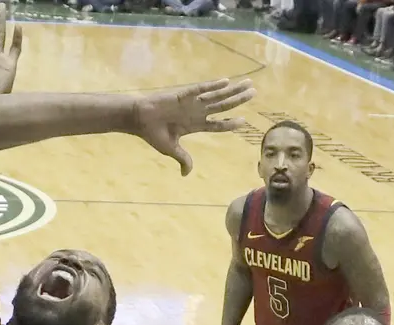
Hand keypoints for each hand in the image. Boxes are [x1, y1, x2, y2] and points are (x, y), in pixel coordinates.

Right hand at [131, 78, 254, 176]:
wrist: (138, 119)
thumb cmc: (152, 133)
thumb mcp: (170, 149)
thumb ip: (182, 158)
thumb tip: (186, 174)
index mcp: (193, 125)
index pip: (216, 124)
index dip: (230, 123)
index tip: (243, 121)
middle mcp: (196, 112)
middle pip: (223, 106)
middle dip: (238, 100)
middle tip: (254, 92)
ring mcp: (191, 102)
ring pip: (217, 95)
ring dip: (232, 90)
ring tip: (248, 84)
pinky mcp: (183, 94)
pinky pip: (200, 89)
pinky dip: (212, 86)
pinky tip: (225, 82)